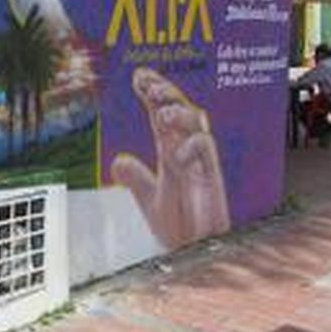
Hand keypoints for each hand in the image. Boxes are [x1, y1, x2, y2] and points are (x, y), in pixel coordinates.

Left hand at [111, 67, 231, 248]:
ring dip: (180, 114)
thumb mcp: (150, 199)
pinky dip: (193, 147)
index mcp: (173, 153)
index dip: (153, 95)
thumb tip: (117, 161)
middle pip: (181, 112)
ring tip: (162, 113)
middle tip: (148, 85)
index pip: (163, 116)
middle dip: (166, 94)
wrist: (197, 255)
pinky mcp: (213, 181)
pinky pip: (207, 154)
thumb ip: (136, 178)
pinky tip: (177, 150)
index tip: (138, 76)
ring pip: (198, 126)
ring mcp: (202, 165)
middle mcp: (189, 153)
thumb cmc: (181, 226)